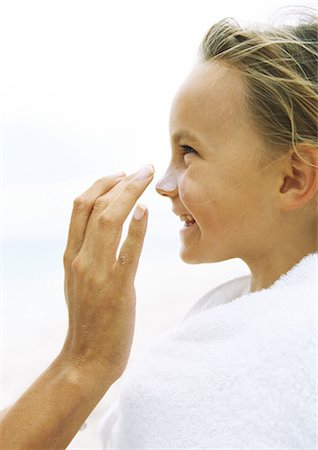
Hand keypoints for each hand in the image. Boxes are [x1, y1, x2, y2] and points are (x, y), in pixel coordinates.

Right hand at [62, 164, 154, 382]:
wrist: (86, 359)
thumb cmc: (89, 319)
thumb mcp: (80, 280)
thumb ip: (87, 254)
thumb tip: (105, 229)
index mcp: (70, 255)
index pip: (79, 206)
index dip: (101, 183)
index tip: (121, 174)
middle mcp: (80, 259)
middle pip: (94, 205)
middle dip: (119, 180)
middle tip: (143, 168)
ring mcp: (96, 273)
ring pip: (108, 220)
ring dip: (129, 193)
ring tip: (148, 178)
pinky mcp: (117, 289)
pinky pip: (126, 252)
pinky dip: (135, 228)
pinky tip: (145, 210)